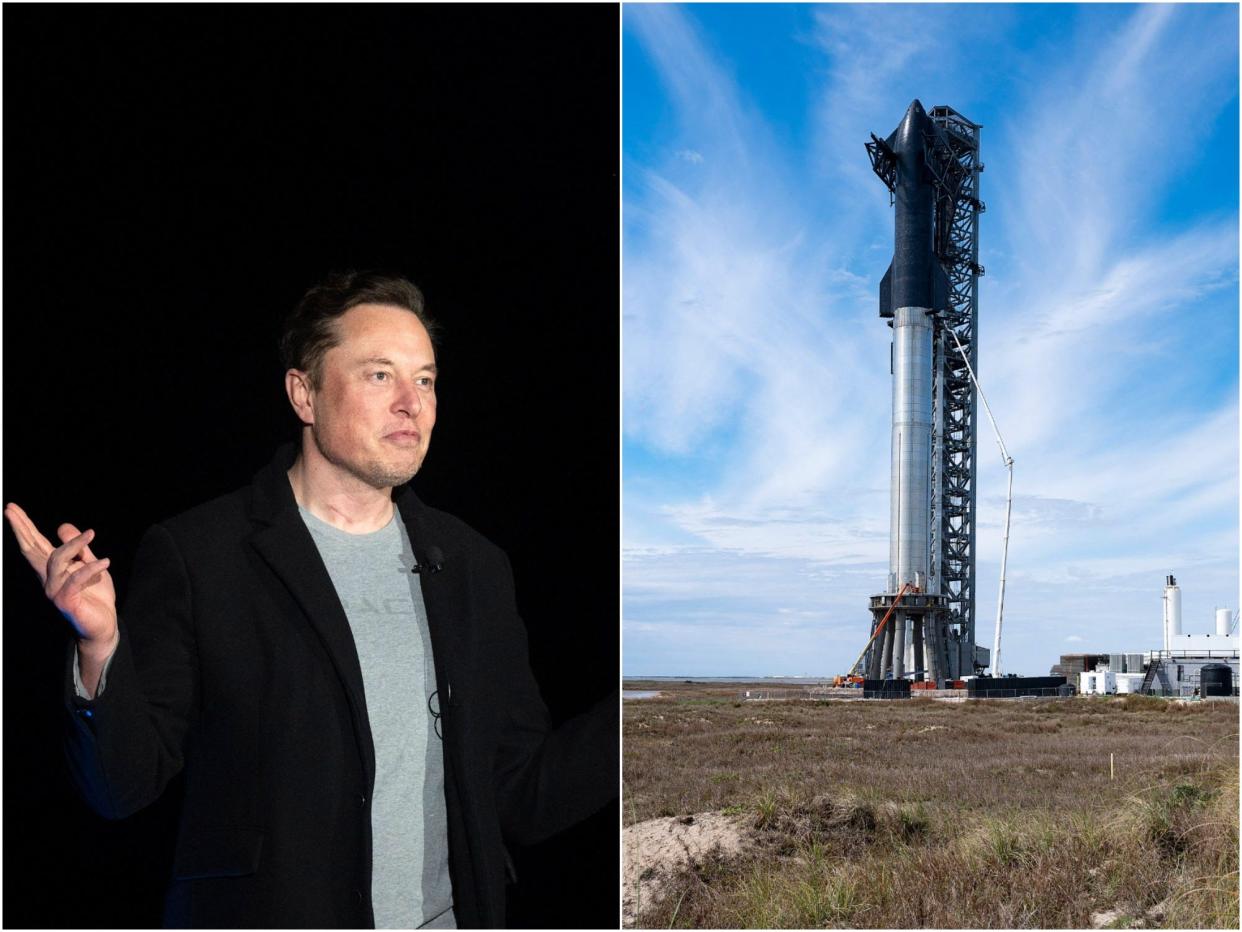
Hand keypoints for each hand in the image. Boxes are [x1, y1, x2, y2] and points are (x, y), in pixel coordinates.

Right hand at [5, 503, 118, 654]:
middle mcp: (49, 578)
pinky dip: (90, 568)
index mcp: (53, 569)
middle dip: (21, 528)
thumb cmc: (95, 596)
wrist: (103, 624)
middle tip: (10, 509)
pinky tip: (104, 561)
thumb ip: (78, 548)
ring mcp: (54, 590)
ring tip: (92, 533)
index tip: (11, 508)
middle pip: (31, 549)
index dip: (24, 527)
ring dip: (74, 544)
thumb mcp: (88, 565)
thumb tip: (62, 526)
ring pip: (56, 560)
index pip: (35, 544)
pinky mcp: (66, 601)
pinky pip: (75, 579)